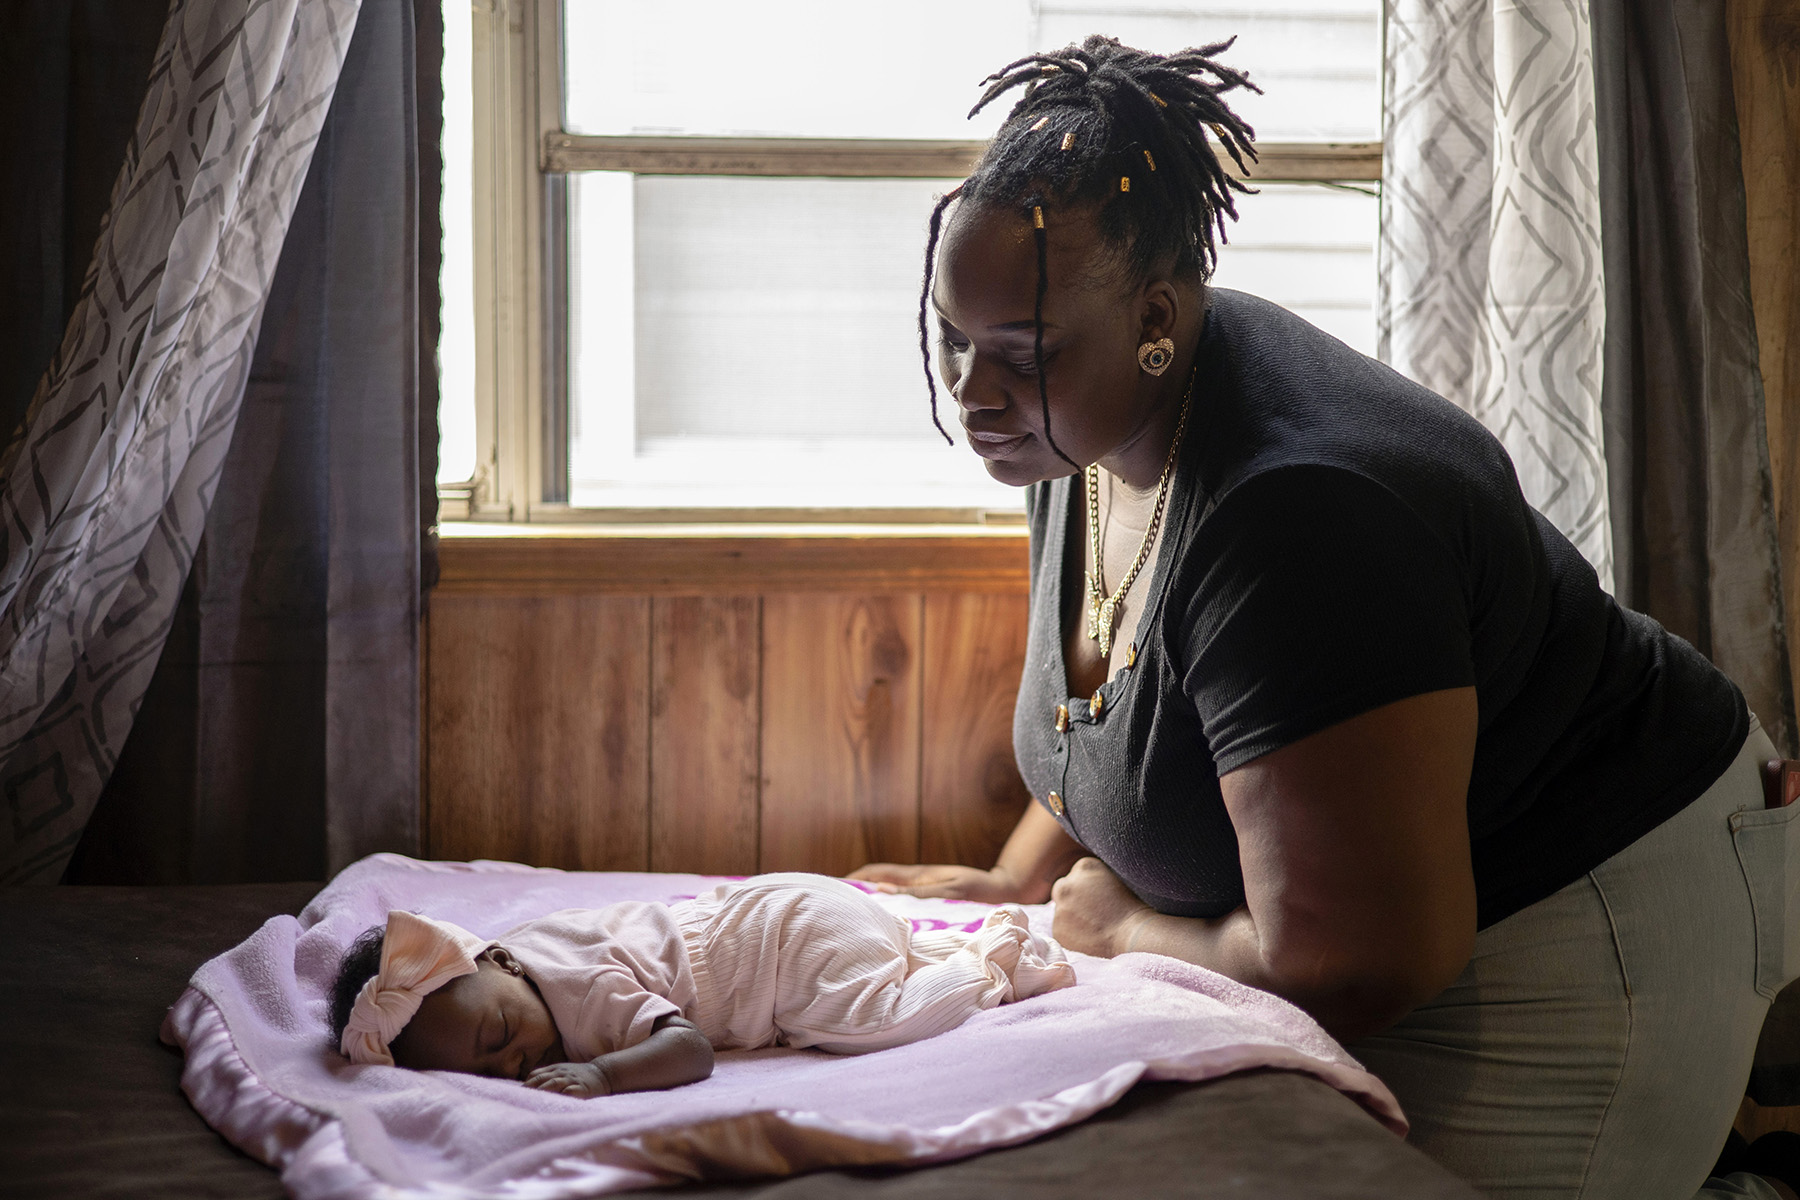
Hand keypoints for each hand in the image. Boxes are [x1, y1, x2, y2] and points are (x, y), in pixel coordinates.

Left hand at [524, 1061, 610, 1096]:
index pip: (536, 1075)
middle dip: (530, 1088)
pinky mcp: (582, 1089)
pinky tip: (554, 1102)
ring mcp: (571, 1081)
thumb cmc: (578, 1075)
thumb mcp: (562, 1071)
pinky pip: (570, 1092)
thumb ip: (547, 1076)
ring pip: (553, 1084)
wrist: (603, 1073)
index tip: (515, 1095)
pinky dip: (561, 1096)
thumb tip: (527, 1086)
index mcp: (555, 1069)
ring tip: (532, 1101)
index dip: (526, 1084)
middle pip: (542, 1079)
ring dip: (542, 1091)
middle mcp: (561, 1074)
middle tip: (518, 1100)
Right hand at [848, 862, 1023, 902]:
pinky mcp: (929, 897)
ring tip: (851, 914)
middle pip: (876, 880)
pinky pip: (900, 900)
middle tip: (835, 903)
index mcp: (916, 876)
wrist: (1004, 891)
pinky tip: (881, 919)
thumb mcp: (947, 891)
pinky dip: (885, 905)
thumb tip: (880, 889)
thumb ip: (915, 892)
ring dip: (869, 898)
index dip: (853, 878)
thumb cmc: (978, 891)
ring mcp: (921, 887)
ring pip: (887, 890)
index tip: (833, 887)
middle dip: (855, 888)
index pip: (875, 872)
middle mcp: (915, 880)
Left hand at [1050, 857, 1155, 956]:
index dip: (1087, 888)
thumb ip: (1093, 878)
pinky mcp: (1057, 928)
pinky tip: (1088, 936)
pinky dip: (1070, 933)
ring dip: (1071, 916)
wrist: (1132, 934)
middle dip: (1073, 899)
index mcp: (1083, 866)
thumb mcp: (1113, 879)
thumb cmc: (1130, 908)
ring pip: (1061, 910)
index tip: (1099, 898)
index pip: (1076, 875)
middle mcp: (1066, 884)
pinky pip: (1061, 929)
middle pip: (1063, 889)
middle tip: (1092, 912)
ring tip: (1094, 926)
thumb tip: (1082, 885)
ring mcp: (1060, 907)